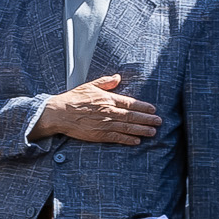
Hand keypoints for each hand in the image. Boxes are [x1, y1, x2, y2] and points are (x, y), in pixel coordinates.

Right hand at [31, 74, 161, 144]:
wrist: (59, 113)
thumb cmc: (73, 99)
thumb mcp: (90, 85)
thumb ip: (105, 82)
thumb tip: (117, 77)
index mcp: (107, 99)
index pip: (130, 103)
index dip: (143, 107)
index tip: (153, 109)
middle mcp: (108, 111)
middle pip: (132, 116)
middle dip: (147, 119)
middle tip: (159, 121)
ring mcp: (104, 124)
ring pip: (127, 127)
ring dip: (141, 130)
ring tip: (152, 132)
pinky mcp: (99, 134)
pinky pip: (117, 137)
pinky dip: (128, 139)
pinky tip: (137, 140)